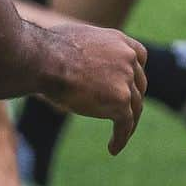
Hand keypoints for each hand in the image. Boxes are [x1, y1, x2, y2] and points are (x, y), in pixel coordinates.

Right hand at [40, 22, 147, 155]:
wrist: (45, 60)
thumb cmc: (49, 48)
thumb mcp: (76, 37)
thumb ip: (88, 48)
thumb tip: (76, 56)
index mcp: (118, 40)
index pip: (139, 57)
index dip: (136, 73)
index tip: (130, 85)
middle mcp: (127, 58)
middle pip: (138, 84)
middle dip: (131, 100)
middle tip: (122, 115)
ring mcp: (126, 80)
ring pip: (134, 107)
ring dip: (128, 123)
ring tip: (118, 137)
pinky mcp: (120, 101)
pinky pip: (125, 125)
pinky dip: (120, 138)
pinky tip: (112, 148)